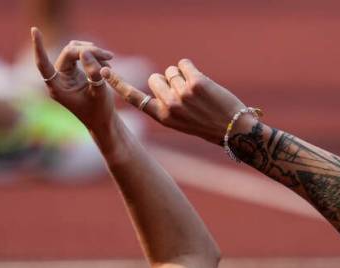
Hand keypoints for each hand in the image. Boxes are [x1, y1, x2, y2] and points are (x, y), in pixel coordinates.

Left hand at [32, 28, 115, 130]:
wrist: (103, 119)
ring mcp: (65, 73)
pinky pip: (80, 54)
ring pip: (74, 51)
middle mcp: (58, 78)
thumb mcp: (99, 93)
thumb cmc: (99, 111)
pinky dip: (93, 55)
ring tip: (109, 59)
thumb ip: (92, 73)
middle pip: (68, 54)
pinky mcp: (73, 70)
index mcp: (57, 87)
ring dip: (92, 51)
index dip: (39, 47)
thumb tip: (85, 52)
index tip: (35, 30)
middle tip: (109, 56)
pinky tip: (106, 61)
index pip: (43, 64)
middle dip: (88, 51)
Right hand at [102, 59, 245, 144]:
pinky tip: (202, 82)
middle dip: (167, 81)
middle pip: (155, 78)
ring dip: (183, 76)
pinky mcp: (196, 82)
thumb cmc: (210, 126)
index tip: (104, 73)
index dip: (119, 84)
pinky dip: (191, 68)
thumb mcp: (183, 123)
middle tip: (186, 95)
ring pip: (171, 71)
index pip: (135, 98)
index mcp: (163, 117)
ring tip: (199, 94)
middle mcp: (169, 105)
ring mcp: (182, 94)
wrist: (235, 130)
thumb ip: (168, 105)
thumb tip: (159, 83)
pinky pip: (184, 63)